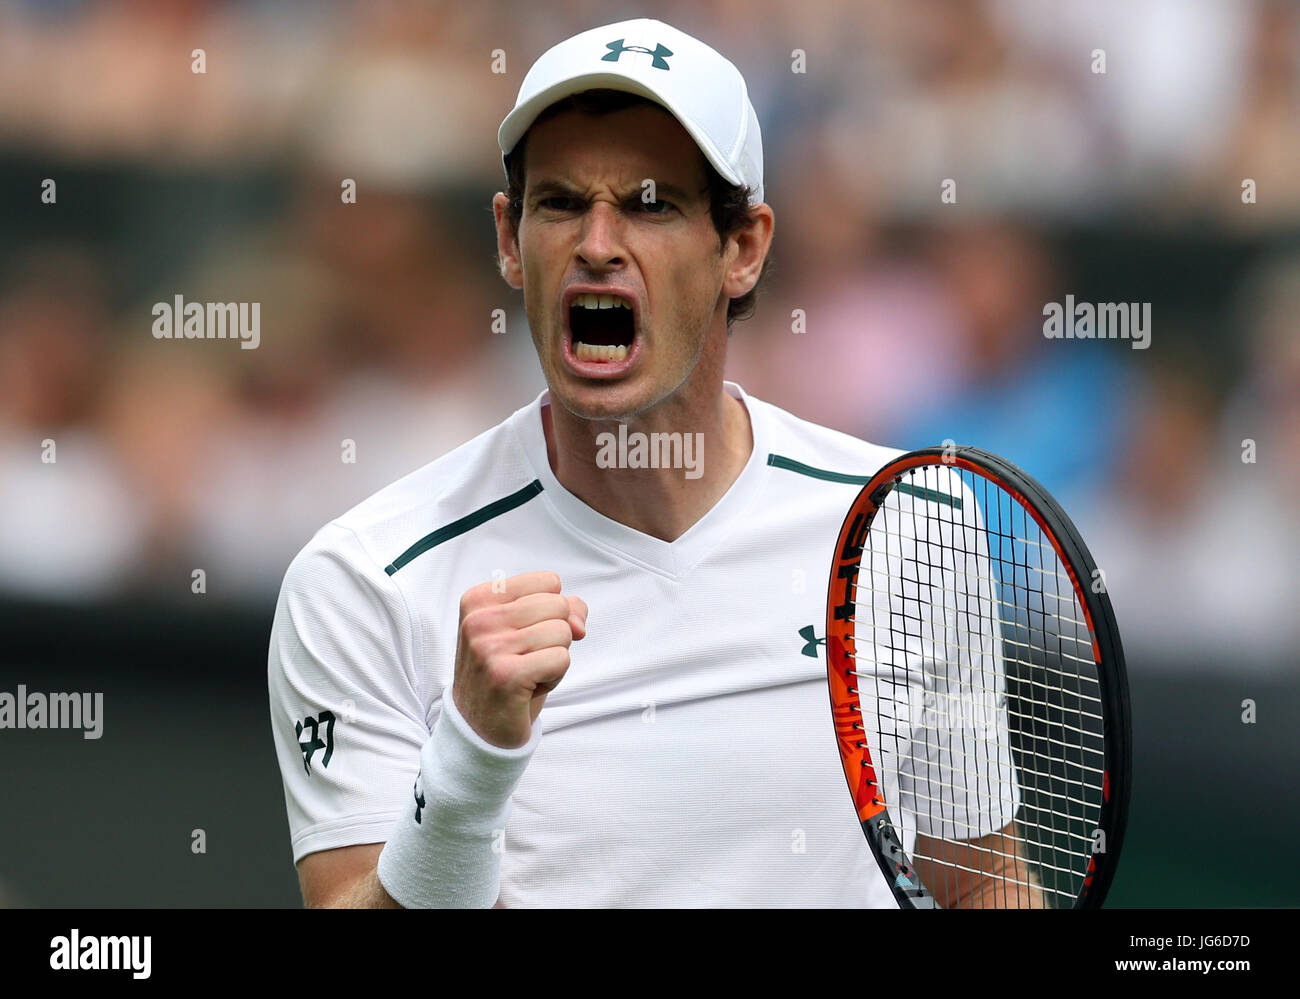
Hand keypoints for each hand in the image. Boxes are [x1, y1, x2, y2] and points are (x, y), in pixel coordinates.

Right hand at [451, 571, 586, 748]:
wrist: (480, 726)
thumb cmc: (507, 671)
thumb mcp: (529, 629)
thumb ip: (562, 609)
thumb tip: (578, 624)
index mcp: (480, 599)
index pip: (548, 581)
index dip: (550, 613)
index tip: (523, 637)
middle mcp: (479, 619)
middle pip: (558, 605)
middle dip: (555, 636)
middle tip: (526, 658)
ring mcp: (489, 647)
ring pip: (563, 632)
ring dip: (554, 658)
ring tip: (527, 673)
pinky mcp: (505, 676)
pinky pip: (562, 659)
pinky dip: (555, 677)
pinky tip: (529, 687)